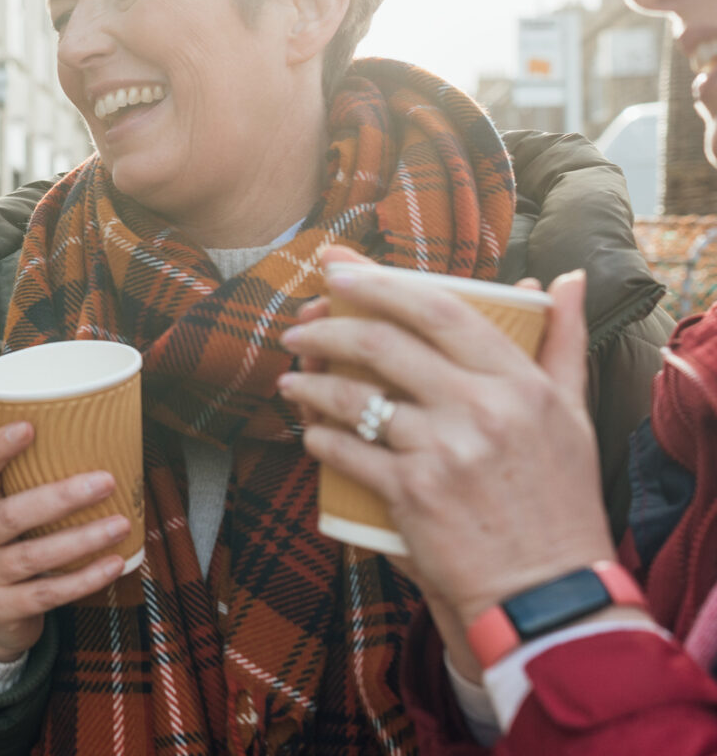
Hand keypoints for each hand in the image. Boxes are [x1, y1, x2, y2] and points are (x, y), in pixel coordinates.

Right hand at [0, 421, 130, 662]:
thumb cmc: (13, 546)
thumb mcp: (9, 512)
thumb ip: (37, 485)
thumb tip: (102, 444)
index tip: (29, 427)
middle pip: (10, 516)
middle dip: (60, 498)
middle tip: (106, 481)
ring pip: (33, 556)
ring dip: (81, 539)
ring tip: (120, 524)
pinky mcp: (5, 607)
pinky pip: (48, 594)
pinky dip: (84, 579)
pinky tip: (114, 564)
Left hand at [279, 245, 614, 634]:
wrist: (547, 593)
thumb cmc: (560, 501)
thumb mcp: (573, 415)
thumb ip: (562, 342)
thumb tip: (562, 279)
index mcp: (519, 382)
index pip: (439, 309)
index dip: (380, 282)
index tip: (339, 272)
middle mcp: (482, 409)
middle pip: (383, 344)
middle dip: (327, 329)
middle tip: (300, 328)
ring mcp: (444, 451)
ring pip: (353, 396)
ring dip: (309, 383)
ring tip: (291, 380)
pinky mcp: (412, 494)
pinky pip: (347, 451)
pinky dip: (319, 437)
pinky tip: (309, 432)